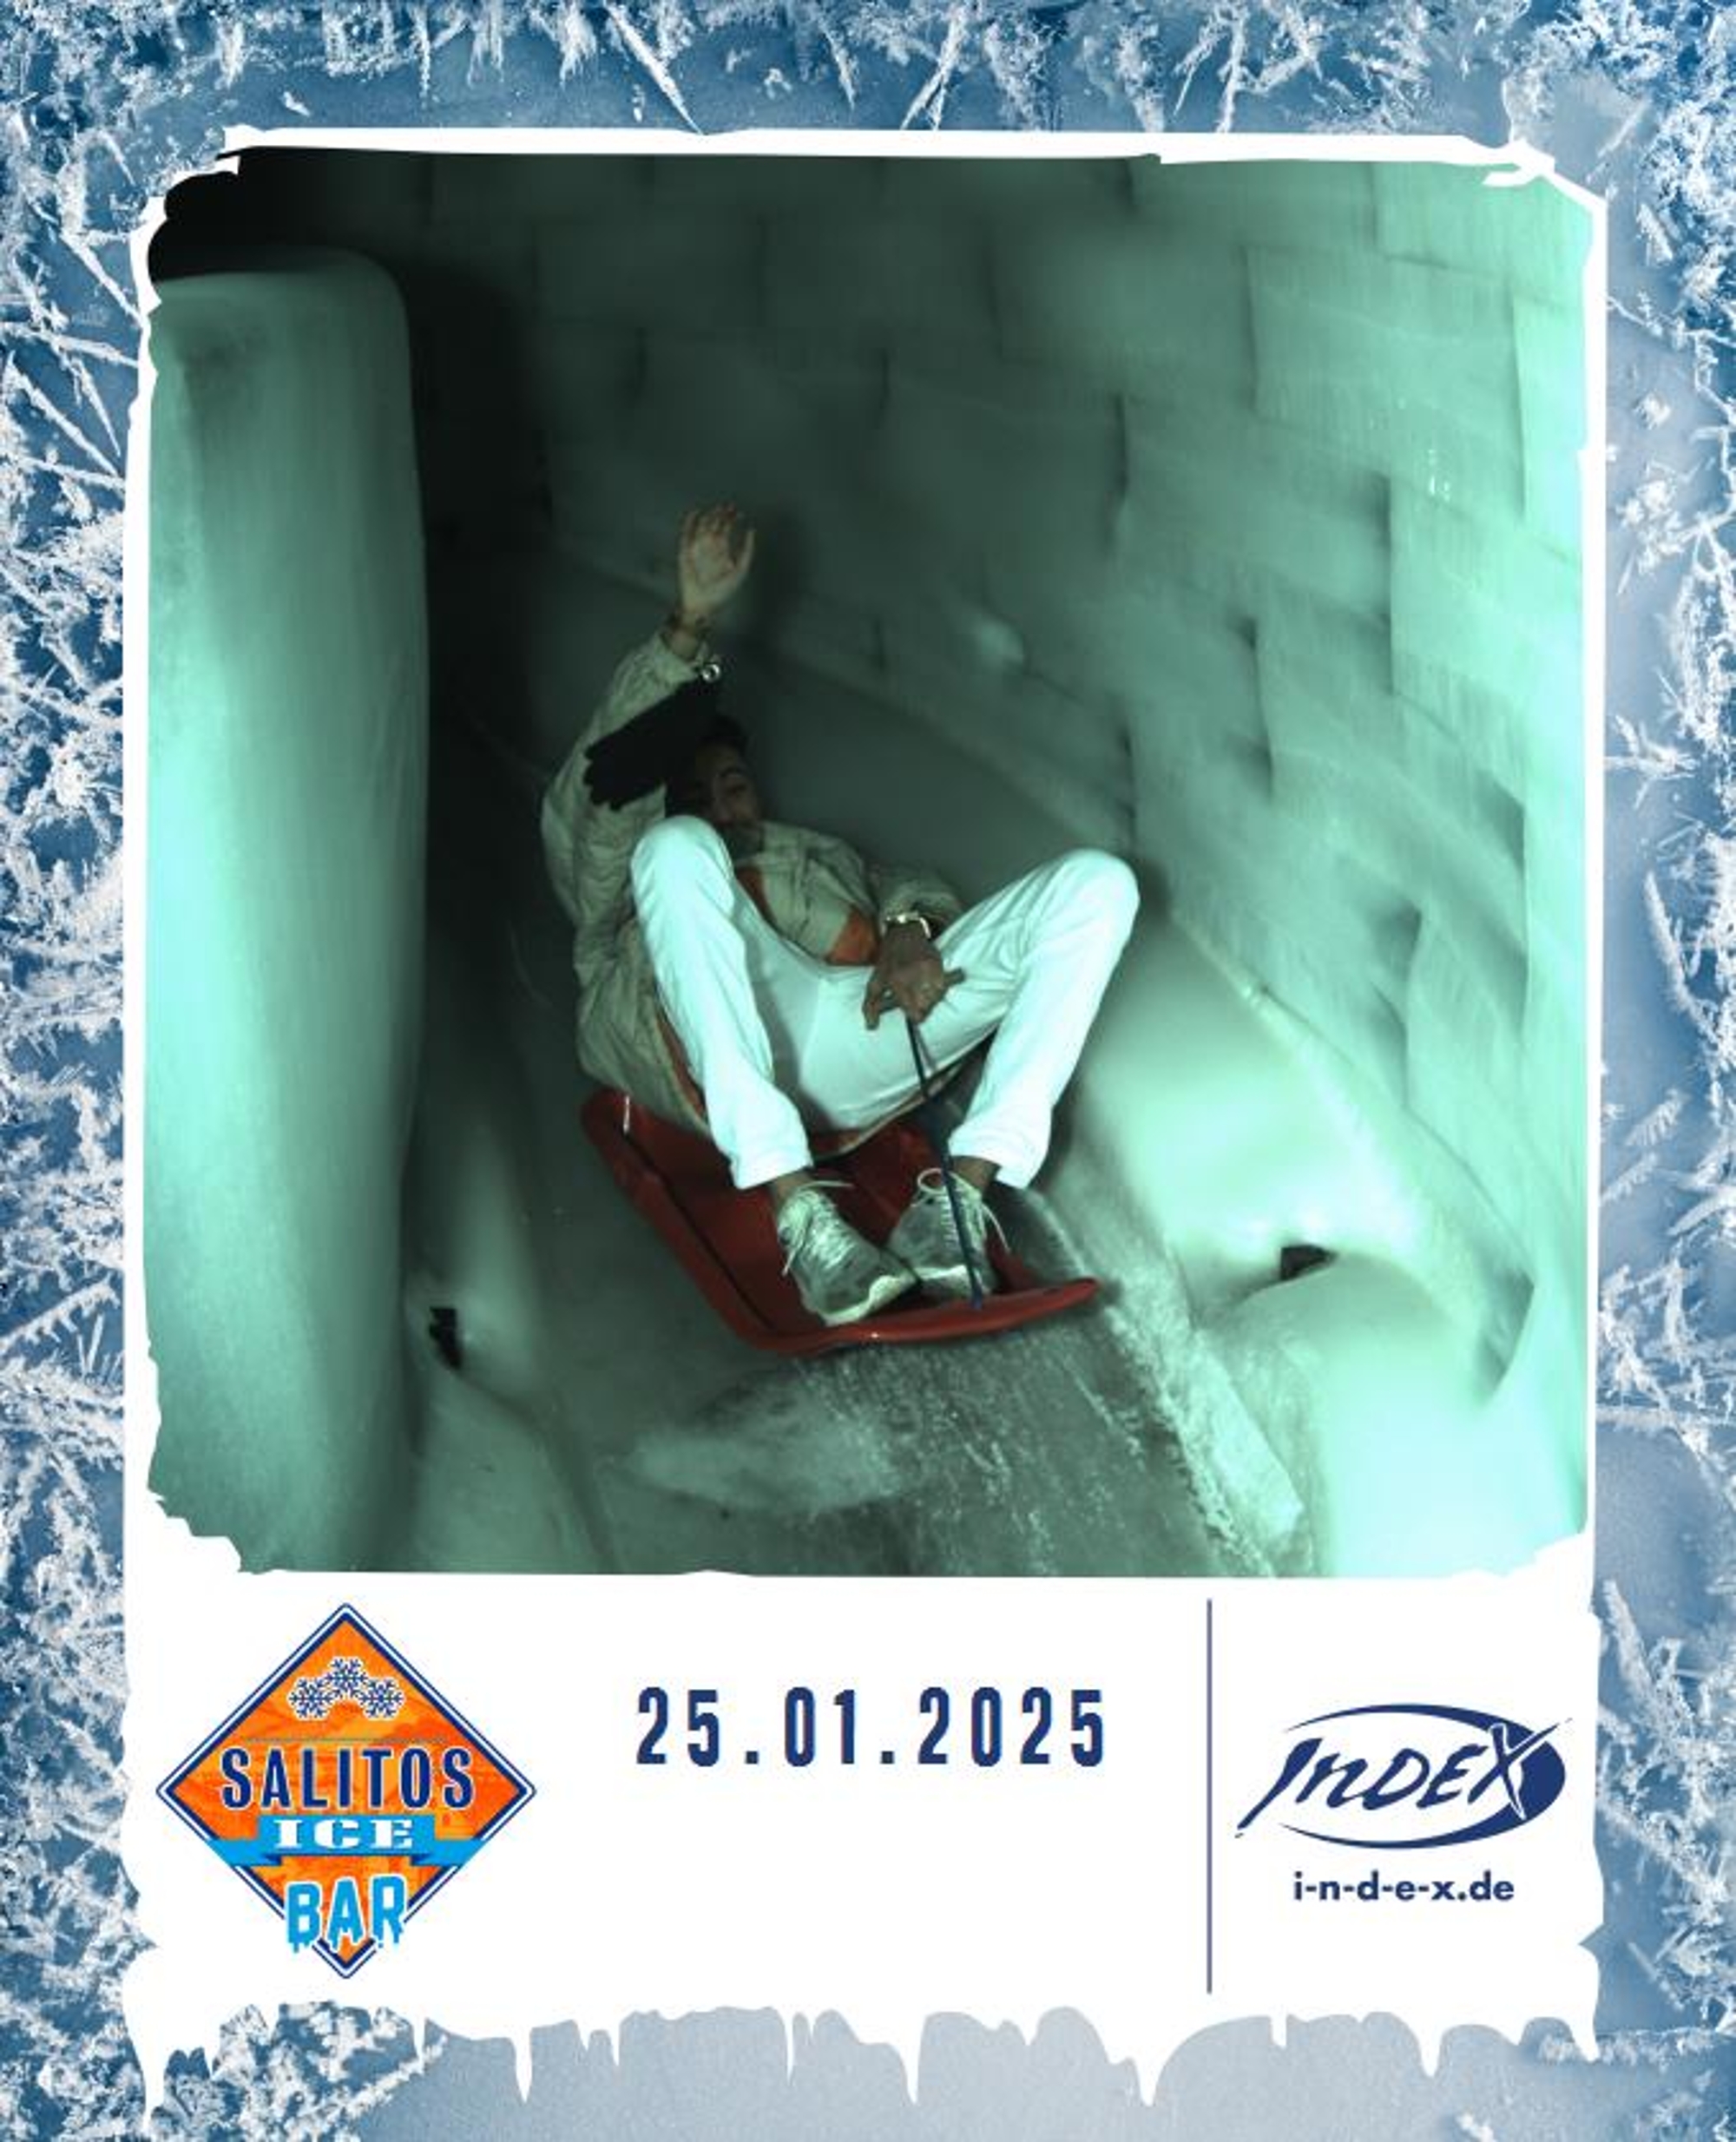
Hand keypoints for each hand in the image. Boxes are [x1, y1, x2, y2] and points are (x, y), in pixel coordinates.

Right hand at [676, 503, 754, 623]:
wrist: (703, 603)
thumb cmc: (722, 591)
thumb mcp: (741, 570)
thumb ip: (747, 551)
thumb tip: (752, 530)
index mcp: (723, 551)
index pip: (727, 529)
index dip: (732, 519)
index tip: (739, 512)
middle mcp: (710, 547)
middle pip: (715, 524)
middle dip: (722, 514)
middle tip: (729, 505)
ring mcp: (698, 548)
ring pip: (703, 526)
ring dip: (710, 516)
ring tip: (718, 508)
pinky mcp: (685, 552)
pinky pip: (687, 534)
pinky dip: (690, 523)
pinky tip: (697, 513)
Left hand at [862, 923, 964, 1029]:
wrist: (903, 933)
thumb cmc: (888, 961)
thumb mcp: (874, 981)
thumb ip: (870, 1006)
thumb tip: (870, 1026)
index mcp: (896, 982)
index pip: (913, 1012)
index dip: (914, 1016)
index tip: (913, 1012)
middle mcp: (912, 976)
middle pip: (927, 1007)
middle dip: (923, 1007)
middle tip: (917, 1001)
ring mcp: (926, 969)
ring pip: (936, 997)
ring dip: (932, 998)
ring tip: (923, 991)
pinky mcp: (937, 963)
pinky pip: (943, 986)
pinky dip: (939, 988)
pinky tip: (931, 984)